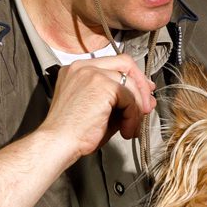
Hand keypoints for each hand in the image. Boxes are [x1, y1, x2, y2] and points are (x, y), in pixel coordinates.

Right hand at [39, 53, 154, 157]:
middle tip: (147, 106)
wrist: (58, 144)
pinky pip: (129, 96)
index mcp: (78, 70)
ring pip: (130, 83)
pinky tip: (125, 129)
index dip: (132, 76)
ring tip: (131, 127)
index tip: (143, 92)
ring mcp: (91, 73)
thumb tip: (147, 100)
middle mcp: (82, 67)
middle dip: (141, 85)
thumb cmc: (74, 133)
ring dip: (137, 107)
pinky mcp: (101, 84)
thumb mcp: (101, 111)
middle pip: (125, 63)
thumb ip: (122, 102)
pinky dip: (132, 115)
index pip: (113, 63)